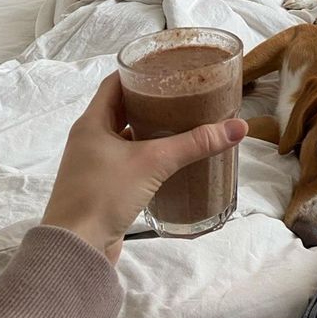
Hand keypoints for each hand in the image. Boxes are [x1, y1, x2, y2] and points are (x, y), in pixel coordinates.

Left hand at [41, 73, 246, 263]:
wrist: (76, 249)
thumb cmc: (105, 194)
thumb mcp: (154, 162)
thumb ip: (195, 143)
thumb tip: (239, 127)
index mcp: (92, 123)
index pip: (114, 83)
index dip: (139, 72)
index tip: (168, 68)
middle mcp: (89, 139)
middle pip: (122, 109)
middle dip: (152, 101)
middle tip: (184, 93)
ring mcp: (95, 165)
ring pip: (126, 137)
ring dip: (151, 129)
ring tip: (183, 121)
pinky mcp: (104, 188)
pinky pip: (129, 161)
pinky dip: (149, 155)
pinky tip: (172, 158)